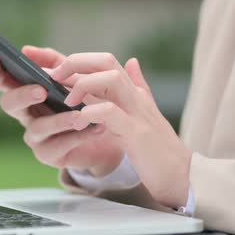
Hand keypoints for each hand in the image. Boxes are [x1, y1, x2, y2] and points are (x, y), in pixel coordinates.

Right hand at [0, 46, 128, 177]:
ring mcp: (35, 136)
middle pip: (9, 104)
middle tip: (41, 91)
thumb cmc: (88, 101)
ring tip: (79, 116)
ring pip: (36, 128)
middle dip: (22, 95)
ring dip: (58, 121)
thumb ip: (55, 62)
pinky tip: (93, 128)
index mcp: (27, 92)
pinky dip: (76, 137)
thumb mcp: (75, 77)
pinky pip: (56, 146)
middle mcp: (26, 114)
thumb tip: (26, 50)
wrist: (110, 134)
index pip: (4, 81)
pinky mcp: (48, 154)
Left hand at [51, 53, 191, 208]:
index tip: (56, 71)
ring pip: (110, 79)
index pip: (105, 60)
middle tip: (54, 77)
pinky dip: (92, 112)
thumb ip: (137, 86)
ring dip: (82, 85)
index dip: (78, 59)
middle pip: (106, 61)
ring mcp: (137, 112)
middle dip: (76, 63)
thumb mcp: (143, 112)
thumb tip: (132, 61)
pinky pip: (111, 112)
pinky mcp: (136, 133)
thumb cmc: (156, 146)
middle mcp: (135, 96)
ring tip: (67, 101)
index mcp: (133, 91)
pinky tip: (79, 119)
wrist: (179, 174)